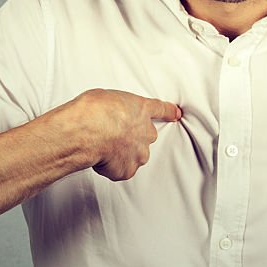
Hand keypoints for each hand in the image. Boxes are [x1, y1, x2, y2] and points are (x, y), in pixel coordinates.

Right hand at [64, 89, 181, 180]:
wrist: (90, 130)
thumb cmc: (95, 110)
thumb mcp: (108, 96)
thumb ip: (117, 106)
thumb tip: (111, 112)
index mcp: (141, 109)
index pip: (161, 109)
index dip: (169, 112)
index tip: (176, 114)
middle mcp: (146, 132)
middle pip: (145, 137)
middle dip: (132, 137)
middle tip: (112, 135)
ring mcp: (139, 153)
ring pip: (134, 156)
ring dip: (122, 154)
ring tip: (103, 147)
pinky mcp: (128, 170)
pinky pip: (120, 170)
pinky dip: (110, 167)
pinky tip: (99, 157)